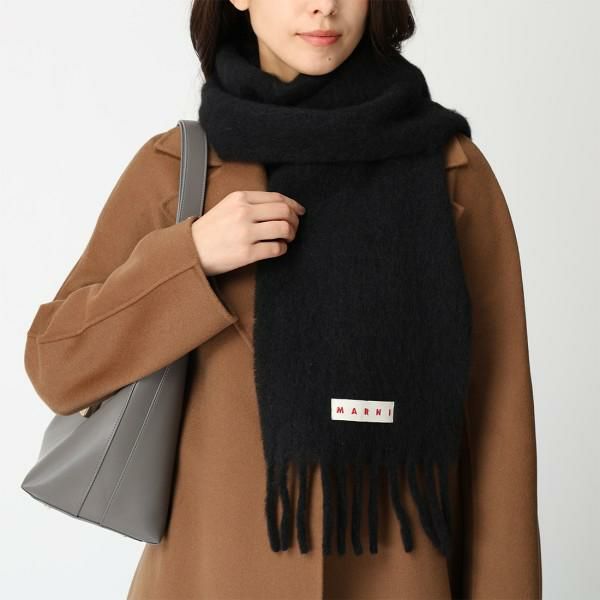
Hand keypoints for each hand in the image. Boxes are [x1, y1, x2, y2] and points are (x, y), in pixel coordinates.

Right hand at [191, 190, 305, 275]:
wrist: (190, 250)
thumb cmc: (210, 230)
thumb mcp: (227, 207)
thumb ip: (250, 203)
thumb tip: (281, 206)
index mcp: (239, 198)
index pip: (277, 197)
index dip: (293, 205)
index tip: (299, 212)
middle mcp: (243, 213)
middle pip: (284, 212)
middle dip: (294, 221)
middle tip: (293, 228)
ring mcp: (245, 233)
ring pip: (283, 229)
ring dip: (290, 235)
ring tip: (286, 239)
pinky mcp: (247, 253)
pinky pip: (276, 249)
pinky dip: (282, 249)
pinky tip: (278, 249)